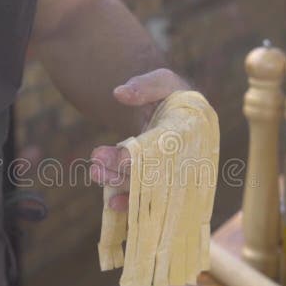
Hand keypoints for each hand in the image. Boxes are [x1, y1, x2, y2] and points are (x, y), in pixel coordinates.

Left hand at [90, 69, 190, 210]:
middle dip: (120, 170)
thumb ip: (143, 86)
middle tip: (95, 158)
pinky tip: (112, 203)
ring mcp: (172, 176)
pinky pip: (146, 200)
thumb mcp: (161, 82)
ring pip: (145, 188)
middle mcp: (185, 160)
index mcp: (190, 135)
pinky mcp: (159, 184)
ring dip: (119, 182)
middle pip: (150, 174)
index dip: (134, 158)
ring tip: (95, 172)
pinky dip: (130, 203)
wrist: (174, 110)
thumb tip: (119, 93)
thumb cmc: (170, 95)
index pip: (159, 151)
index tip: (109, 154)